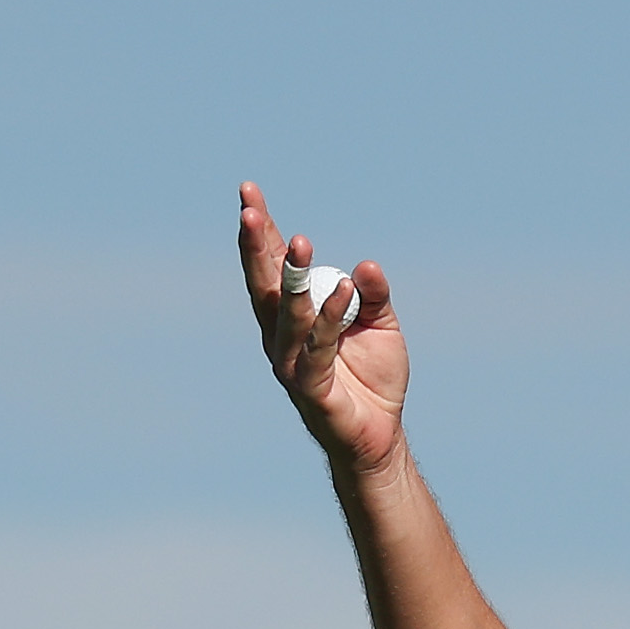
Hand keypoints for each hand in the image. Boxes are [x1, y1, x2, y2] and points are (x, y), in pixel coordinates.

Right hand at [235, 180, 405, 478]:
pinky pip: (317, 345)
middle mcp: (281, 336)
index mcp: (292, 316)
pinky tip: (347, 289)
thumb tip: (366, 266)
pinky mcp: (310, 386)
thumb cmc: (373, 379)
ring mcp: (290, 362)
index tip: (249, 192)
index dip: (262, 231)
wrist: (380, 436)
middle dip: (257, 247)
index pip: (272, 265)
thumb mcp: (380, 326)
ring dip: (293, 278)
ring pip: (286, 313)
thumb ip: (373, 295)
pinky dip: (331, 316)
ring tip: (302, 244)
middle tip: (250, 211)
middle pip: (263, 284)